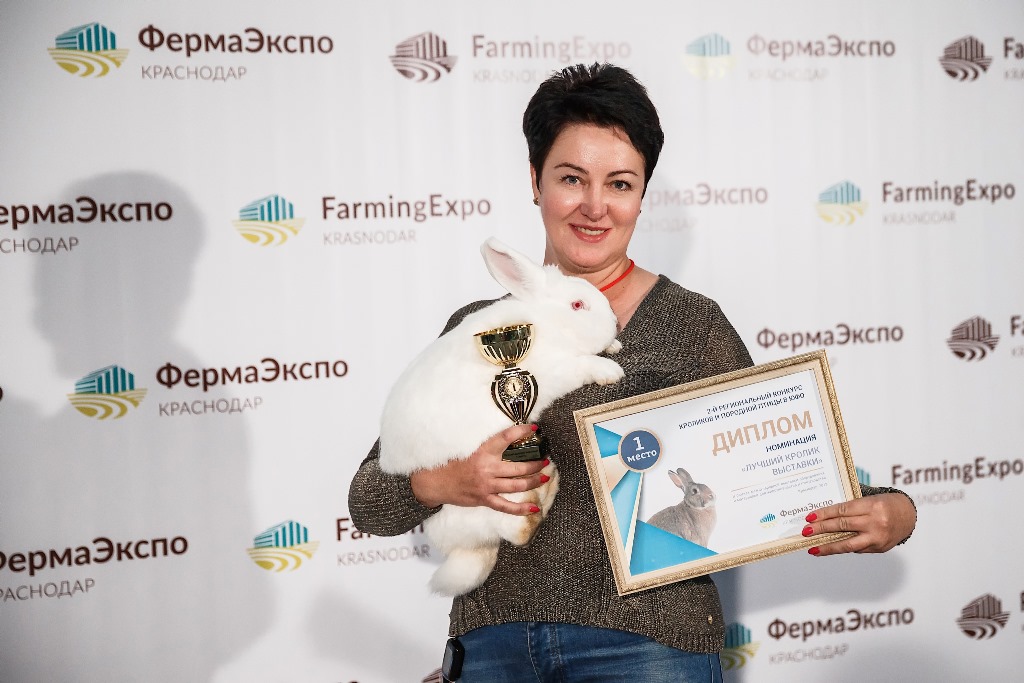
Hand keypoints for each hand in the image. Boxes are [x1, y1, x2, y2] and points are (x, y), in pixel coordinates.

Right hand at [409, 424, 550, 515]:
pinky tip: (534, 507)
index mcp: (482, 451)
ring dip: (533, 481)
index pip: (506, 438)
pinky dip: (521, 508)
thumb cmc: (451, 462)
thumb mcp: (466, 447)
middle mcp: (487, 468)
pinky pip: (506, 506)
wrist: (434, 481)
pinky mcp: (484, 499)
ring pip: (516, 485)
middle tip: (546, 459)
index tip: (534, 429)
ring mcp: (486, 485)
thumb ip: (486, 444)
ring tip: (544, 476)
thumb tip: (506, 437)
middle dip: (535, 463)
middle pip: (518, 466)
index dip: (522, 432)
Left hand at [802, 493, 916, 556]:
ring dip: (829, 548)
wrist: (908, 514)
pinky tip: (832, 547)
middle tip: (806, 532)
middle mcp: (875, 522)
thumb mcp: (869, 499)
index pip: (842, 510)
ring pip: (848, 544)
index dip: (824, 514)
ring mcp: (878, 537)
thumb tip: (824, 517)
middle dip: (821, 529)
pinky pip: (857, 549)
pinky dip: (844, 547)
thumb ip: (851, 508)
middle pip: (842, 526)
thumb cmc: (885, 503)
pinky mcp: (880, 548)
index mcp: (872, 506)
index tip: (809, 518)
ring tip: (814, 549)